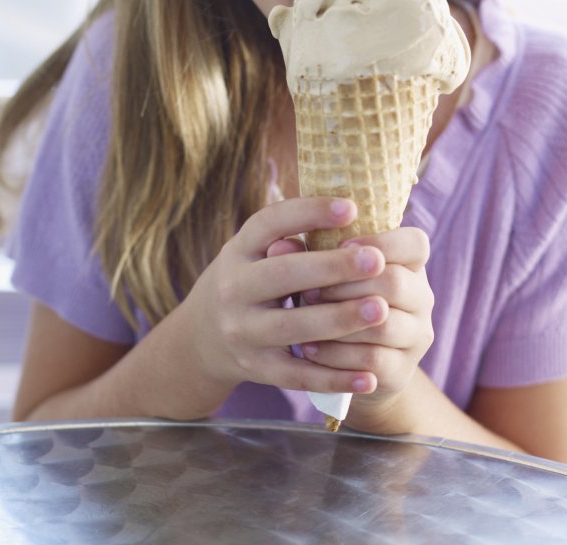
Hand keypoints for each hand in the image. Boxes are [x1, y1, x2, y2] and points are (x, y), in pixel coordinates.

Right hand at [177, 196, 395, 407]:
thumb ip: (292, 237)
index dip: (308, 213)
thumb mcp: (257, 252)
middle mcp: (235, 288)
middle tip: (376, 260)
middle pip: (283, 275)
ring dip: (339, 319)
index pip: (269, 223)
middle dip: (332, 267)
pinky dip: (333, 377)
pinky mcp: (255, 367)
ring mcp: (243, 330)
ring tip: (381, 309)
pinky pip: (297, 375)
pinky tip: (369, 376)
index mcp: (240, 250)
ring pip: (294, 326)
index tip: (350, 207)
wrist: (203, 335)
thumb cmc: (251, 280)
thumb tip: (350, 212)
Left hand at [298, 226, 433, 416]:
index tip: (342, 245)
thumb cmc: (333, 295)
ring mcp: (416, 336)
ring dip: (338, 321)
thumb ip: (306, 252)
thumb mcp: (324, 270)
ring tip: (303, 318)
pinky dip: (337, 354)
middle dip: (346, 285)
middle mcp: (421, 297)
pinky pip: (372, 361)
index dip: (381, 242)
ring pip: (384, 325)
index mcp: (409, 262)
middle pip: (395, 283)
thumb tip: (276, 246)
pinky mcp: (403, 371)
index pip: (415, 243)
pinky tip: (308, 349)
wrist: (348, 358)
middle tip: (308, 290)